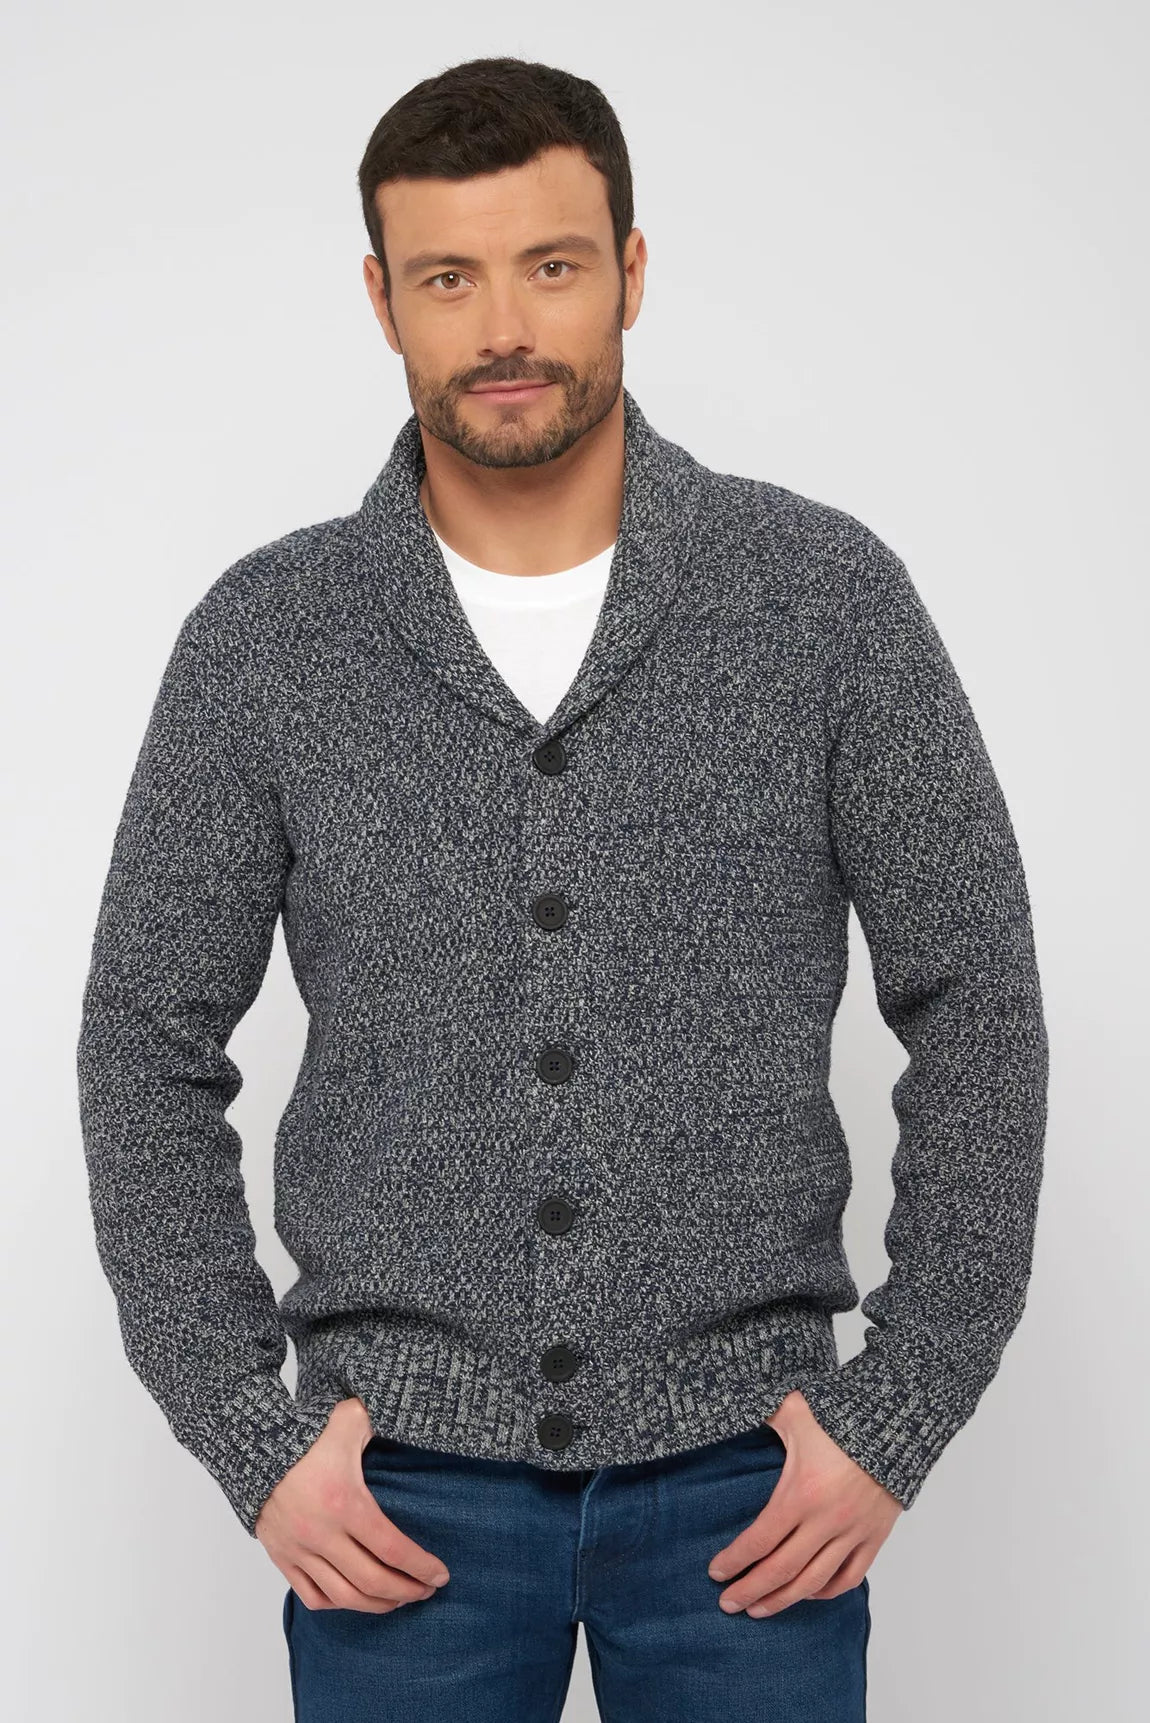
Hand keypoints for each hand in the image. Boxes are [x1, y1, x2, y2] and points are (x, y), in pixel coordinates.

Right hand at [255, 1396, 451, 1611]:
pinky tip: (358, 1598)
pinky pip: (312, 1597)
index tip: (441, 1575)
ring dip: (377, 1604)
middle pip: (372, 1581)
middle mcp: (321, 1533)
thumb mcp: (348, 1419)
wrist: (251, 1446)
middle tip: (427, 1590)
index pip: (392, 1549)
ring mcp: (300, 1550)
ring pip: (344, 1597)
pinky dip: (338, 1605)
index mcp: (344, 1502)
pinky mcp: (282, 1557)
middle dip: (407, 1591)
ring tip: (399, 1600)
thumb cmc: (306, 1434)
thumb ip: (380, 1420)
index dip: (421, 1567)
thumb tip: (406, 1415)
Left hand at [707, 1389, 902, 1615]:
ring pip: (813, 1582)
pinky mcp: (874, 1537)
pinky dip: (826, 1591)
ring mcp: (852, 1532)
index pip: (760, 1540)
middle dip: (750, 1590)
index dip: (735, 1561)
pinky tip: (806, 1593)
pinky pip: (850, 1577)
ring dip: (783, 1600)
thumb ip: (760, 1415)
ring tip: (759, 1609)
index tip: (715, 1572)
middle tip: (728, 1603)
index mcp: (801, 1493)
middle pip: (781, 1570)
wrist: (896, 1422)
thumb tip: (733, 1411)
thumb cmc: (842, 1415)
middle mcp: (826, 1520)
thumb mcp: (793, 1410)